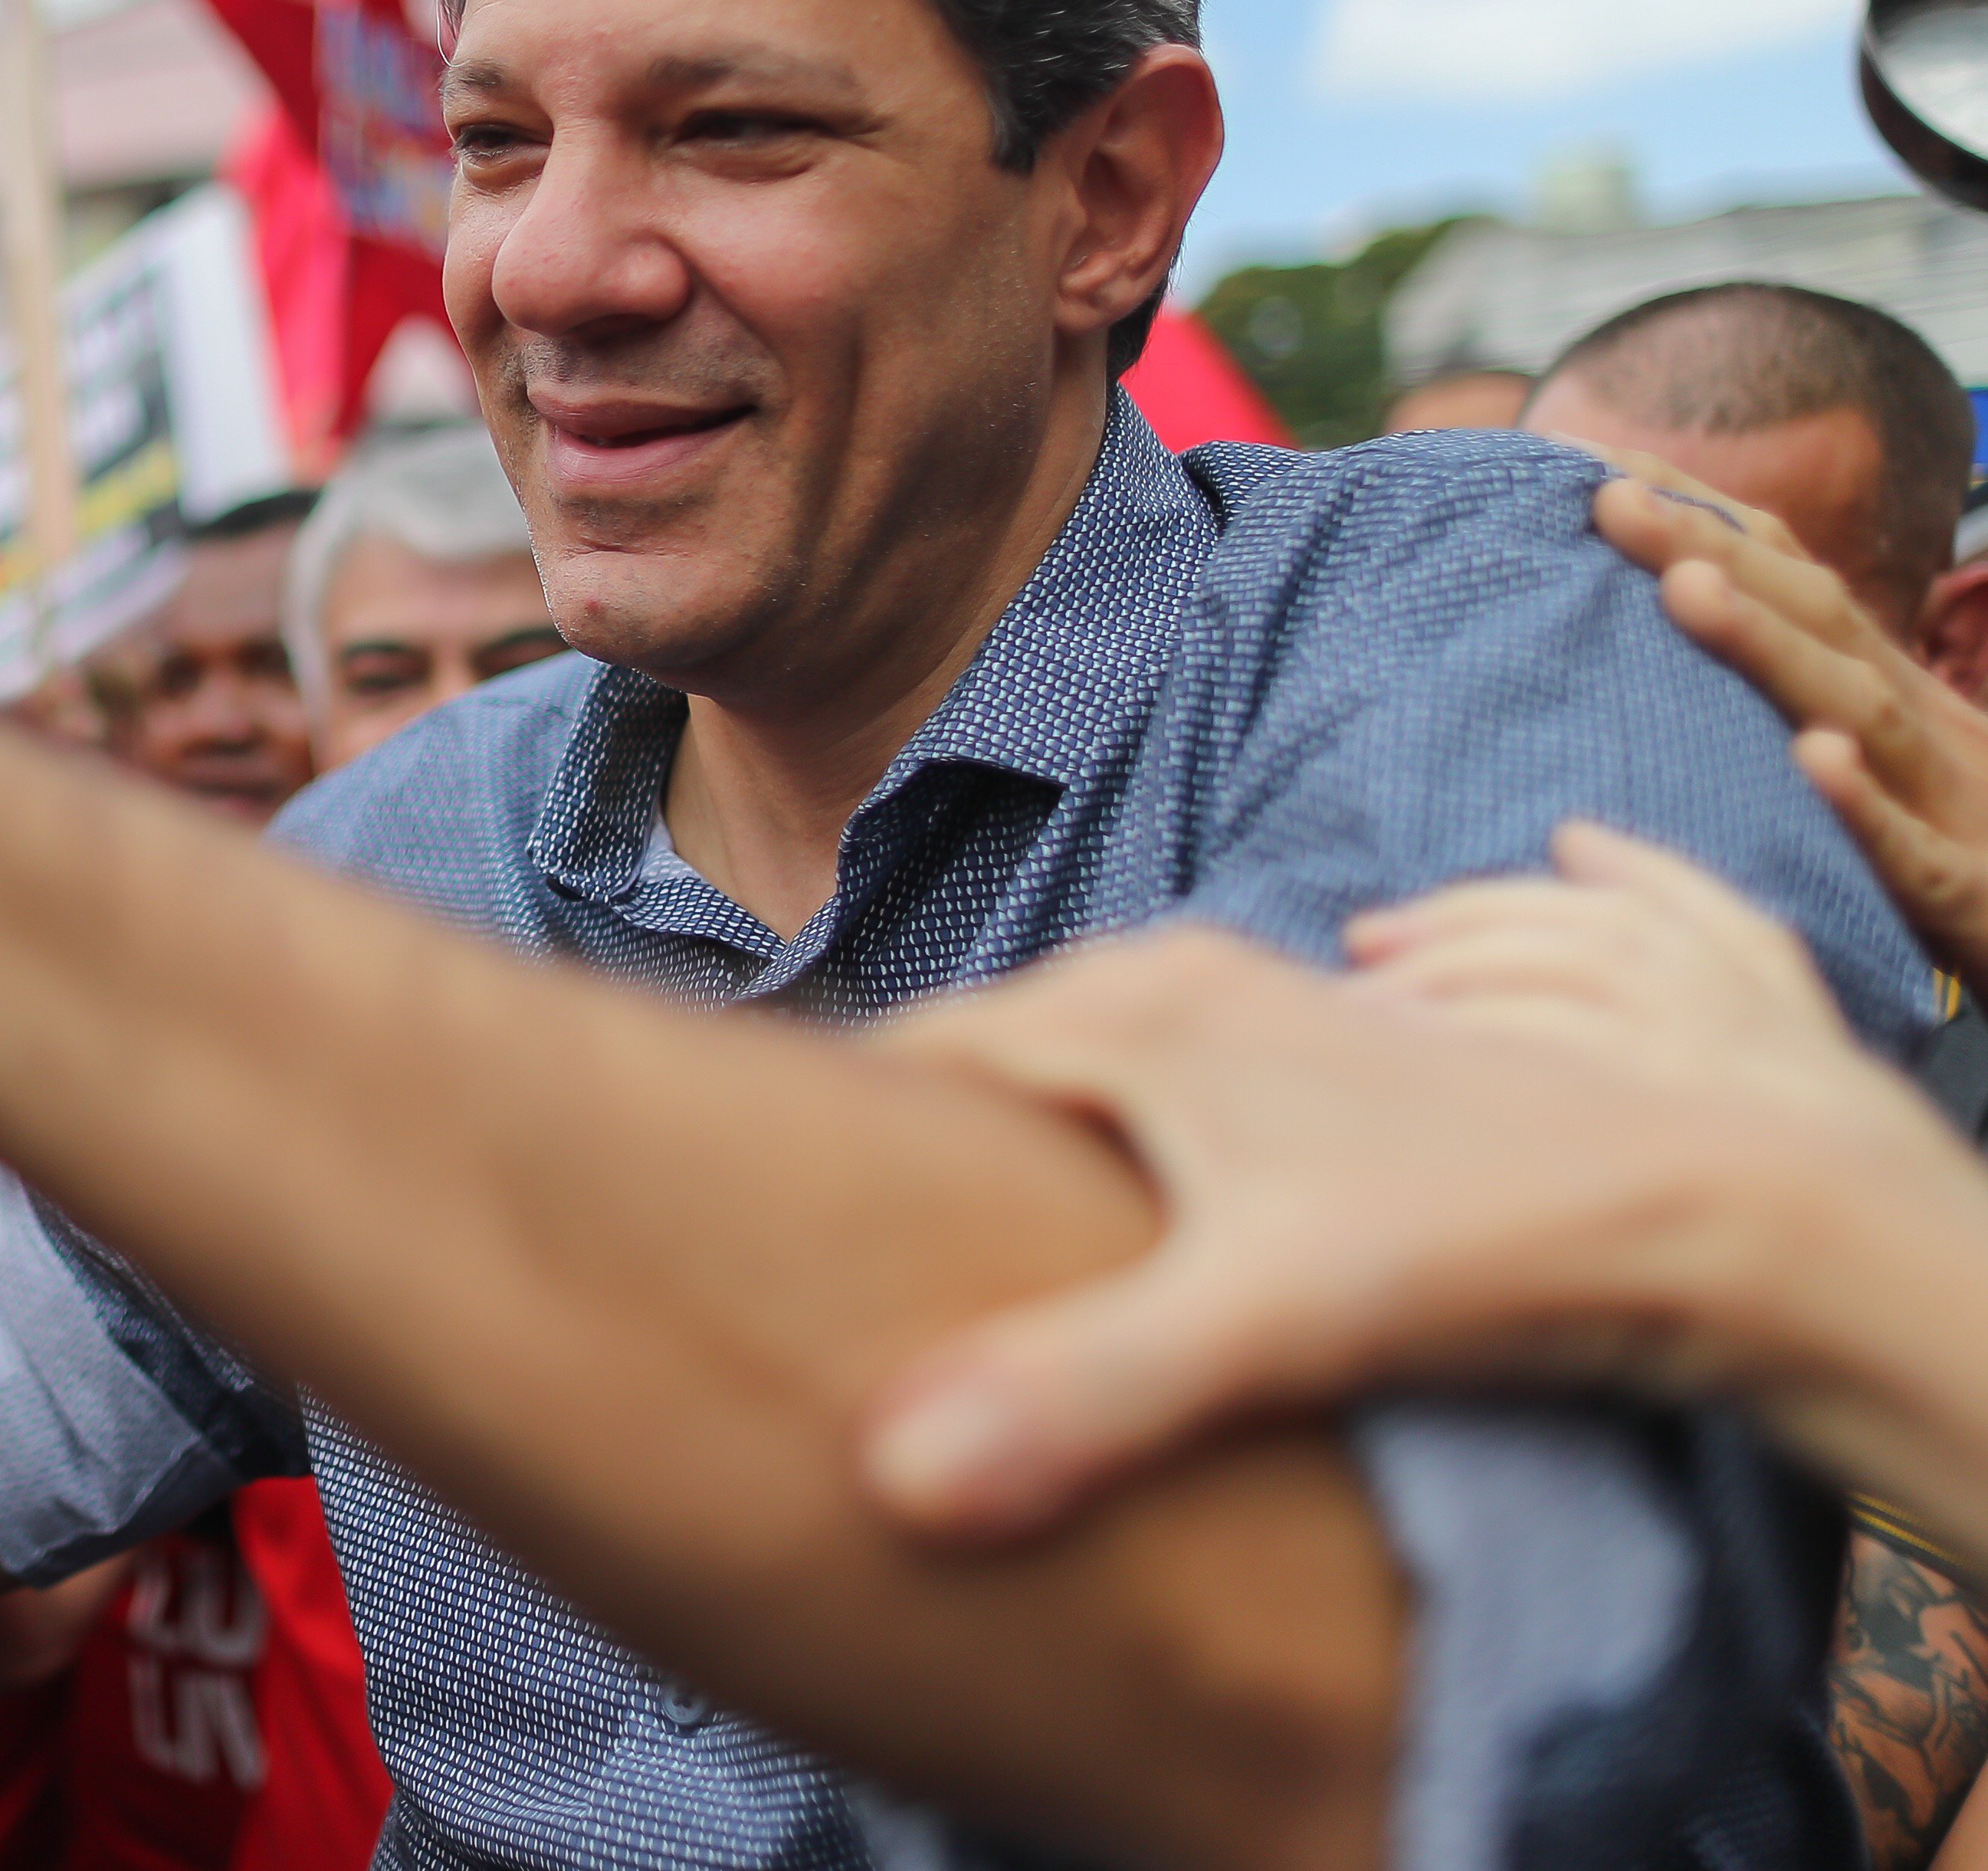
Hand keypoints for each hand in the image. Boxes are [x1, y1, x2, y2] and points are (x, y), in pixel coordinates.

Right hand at [854, 838, 1952, 1543]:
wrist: (1715, 1204)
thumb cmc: (1489, 1247)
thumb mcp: (1265, 1321)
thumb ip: (1080, 1388)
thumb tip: (892, 1475)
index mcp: (1137, 1007)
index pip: (922, 1054)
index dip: (830, 1129)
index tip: (742, 1206)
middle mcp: (1190, 982)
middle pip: (994, 1054)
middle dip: (913, 1135)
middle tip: (833, 1242)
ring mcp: (1267, 1014)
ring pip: (1084, 1069)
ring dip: (1021, 1139)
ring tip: (959, 1239)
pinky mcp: (1328, 1070)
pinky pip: (1162, 1089)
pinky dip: (1108, 1136)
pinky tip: (1106, 1215)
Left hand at [1594, 473, 1987, 989]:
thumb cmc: (1961, 855)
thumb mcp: (1879, 767)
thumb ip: (1793, 702)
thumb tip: (1673, 628)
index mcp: (1886, 691)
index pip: (1790, 579)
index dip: (1700, 517)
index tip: (1589, 460)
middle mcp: (1918, 724)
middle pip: (1814, 619)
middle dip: (1711, 550)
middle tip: (1606, 496)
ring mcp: (1950, 804)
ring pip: (1859, 710)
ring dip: (1771, 646)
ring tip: (1683, 588)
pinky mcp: (1971, 897)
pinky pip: (1915, 855)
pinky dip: (1865, 807)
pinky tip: (1816, 761)